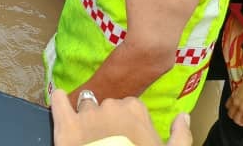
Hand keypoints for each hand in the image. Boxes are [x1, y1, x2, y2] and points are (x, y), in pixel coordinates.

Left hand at [51, 89, 190, 145]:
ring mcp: (87, 115)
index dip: (128, 123)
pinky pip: (59, 103)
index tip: (128, 137)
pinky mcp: (66, 126)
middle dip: (107, 121)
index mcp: (135, 109)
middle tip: (109, 142)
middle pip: (107, 107)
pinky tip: (60, 101)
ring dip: (86, 117)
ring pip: (84, 107)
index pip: (129, 107)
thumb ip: (180, 135)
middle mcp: (111, 105)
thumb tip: (183, 117)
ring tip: (87, 134)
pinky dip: (58, 101)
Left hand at [225, 75, 242, 126]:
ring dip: (240, 122)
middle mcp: (236, 102)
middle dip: (235, 117)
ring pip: (237, 120)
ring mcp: (242, 108)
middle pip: (231, 114)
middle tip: (239, 118)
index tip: (235, 110)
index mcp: (234, 95)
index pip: (228, 105)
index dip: (231, 109)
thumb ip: (242, 92)